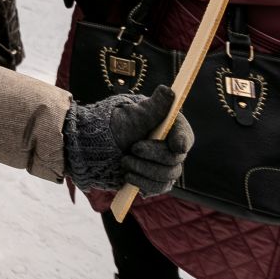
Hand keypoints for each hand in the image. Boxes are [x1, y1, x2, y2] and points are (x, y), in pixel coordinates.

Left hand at [64, 85, 193, 197]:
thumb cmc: (114, 125)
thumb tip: (168, 91)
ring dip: (144, 170)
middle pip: (175, 159)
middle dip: (153, 155)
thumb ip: (153, 107)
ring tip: (124, 162)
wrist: (95, 146)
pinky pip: (158, 188)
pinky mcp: (153, 179)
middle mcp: (169, 146)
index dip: (182, 141)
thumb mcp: (133, 114)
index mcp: (168, 127)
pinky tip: (128, 177)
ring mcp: (162, 164)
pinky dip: (143, 184)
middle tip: (132, 149)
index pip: (184, 136)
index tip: (176, 146)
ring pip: (167, 176)